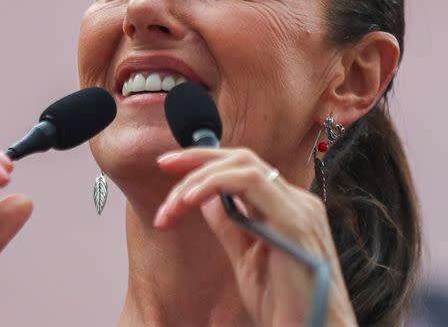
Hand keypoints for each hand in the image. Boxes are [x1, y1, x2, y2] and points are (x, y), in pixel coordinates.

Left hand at [155, 148, 356, 325]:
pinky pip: (250, 183)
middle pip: (242, 158)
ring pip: (243, 165)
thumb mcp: (245, 258)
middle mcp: (298, 202)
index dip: (204, 161)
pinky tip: (190, 200)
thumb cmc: (285, 306)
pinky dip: (214, 184)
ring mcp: (300, 209)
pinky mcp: (294, 222)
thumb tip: (204, 198)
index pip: (243, 168)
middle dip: (197, 157)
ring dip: (199, 177)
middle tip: (163, 164)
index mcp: (287, 208)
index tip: (169, 165)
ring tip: (173, 203)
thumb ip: (230, 225)